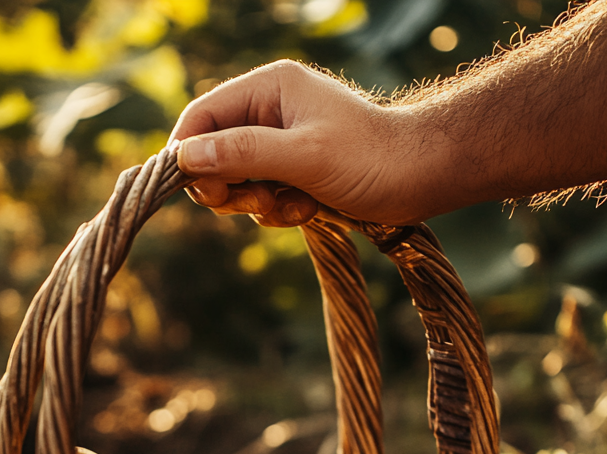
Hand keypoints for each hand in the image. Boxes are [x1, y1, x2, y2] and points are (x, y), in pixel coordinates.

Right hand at [169, 61, 414, 225]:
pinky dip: (279, 212)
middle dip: (229, 185)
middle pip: (215, 152)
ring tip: (293, 206)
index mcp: (269, 89)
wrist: (422, 177)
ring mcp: (283, 144)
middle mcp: (271, 112)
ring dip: (258, 204)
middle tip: (251, 202)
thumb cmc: (369, 157)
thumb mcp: (301, 155)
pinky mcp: (295, 173)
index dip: (188, 152)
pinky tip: (308, 211)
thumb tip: (185, 157)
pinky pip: (264, 198)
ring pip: (238, 181)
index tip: (188, 189)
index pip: (203, 115)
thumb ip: (242, 153)